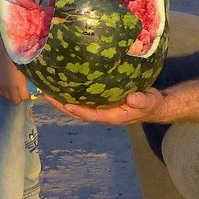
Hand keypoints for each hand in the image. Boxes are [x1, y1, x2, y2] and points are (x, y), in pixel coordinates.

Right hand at [0, 56, 33, 103]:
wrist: (3, 52)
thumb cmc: (18, 58)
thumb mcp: (27, 68)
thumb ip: (30, 78)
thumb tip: (36, 84)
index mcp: (19, 83)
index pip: (24, 98)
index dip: (28, 96)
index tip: (30, 92)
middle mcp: (9, 87)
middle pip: (15, 101)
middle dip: (20, 98)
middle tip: (23, 92)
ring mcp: (1, 86)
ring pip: (7, 98)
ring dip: (12, 96)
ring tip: (16, 89)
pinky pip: (1, 94)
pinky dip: (6, 93)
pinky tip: (9, 87)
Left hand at [42, 88, 163, 124]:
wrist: (153, 104)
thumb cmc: (151, 104)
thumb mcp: (149, 102)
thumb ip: (142, 101)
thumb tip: (132, 98)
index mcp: (112, 116)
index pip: (91, 114)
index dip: (78, 110)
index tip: (65, 104)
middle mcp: (102, 113)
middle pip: (78, 111)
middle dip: (61, 105)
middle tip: (45, 94)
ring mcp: (100, 107)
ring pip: (78, 105)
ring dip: (62, 99)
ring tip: (48, 88)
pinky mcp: (101, 100)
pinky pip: (84, 97)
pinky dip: (73, 92)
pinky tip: (64, 82)